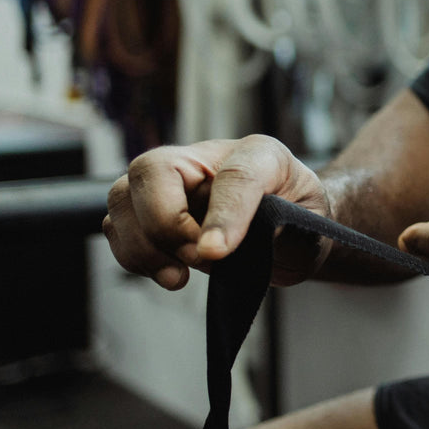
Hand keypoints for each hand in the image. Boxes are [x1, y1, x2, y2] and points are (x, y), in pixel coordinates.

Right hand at [103, 135, 332, 290]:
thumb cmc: (300, 220)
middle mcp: (205, 159)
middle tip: (198, 259)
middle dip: (166, 225)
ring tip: (180, 275)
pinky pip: (117, 227)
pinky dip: (133, 257)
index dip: (224, 213)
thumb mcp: (311, 224)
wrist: (292, 232)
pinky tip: (169, 272)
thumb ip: (278, 229)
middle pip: (152, 169)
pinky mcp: (149, 210)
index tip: (216, 254)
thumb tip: (217, 248)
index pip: (234, 174)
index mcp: (257, 153)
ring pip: (122, 197)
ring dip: (142, 245)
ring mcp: (172, 182)